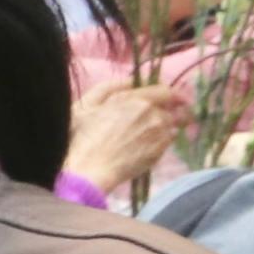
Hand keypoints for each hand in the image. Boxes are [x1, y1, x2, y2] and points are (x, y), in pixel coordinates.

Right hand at [62, 76, 189, 199]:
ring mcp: (159, 133)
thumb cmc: (82, 138)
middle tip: (149, 122)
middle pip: (169, 109)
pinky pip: (168, 141)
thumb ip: (108, 88)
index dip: (169, 94)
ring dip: (162, 128)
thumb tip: (131, 82)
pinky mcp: (160, 151)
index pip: (166, 91)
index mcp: (136, 100)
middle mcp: (153, 113)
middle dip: (162, 113)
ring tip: (145, 137)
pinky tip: (144, 148)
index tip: (170, 99)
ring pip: (170, 125)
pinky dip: (160, 141)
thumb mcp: (86, 105)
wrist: (89, 171)